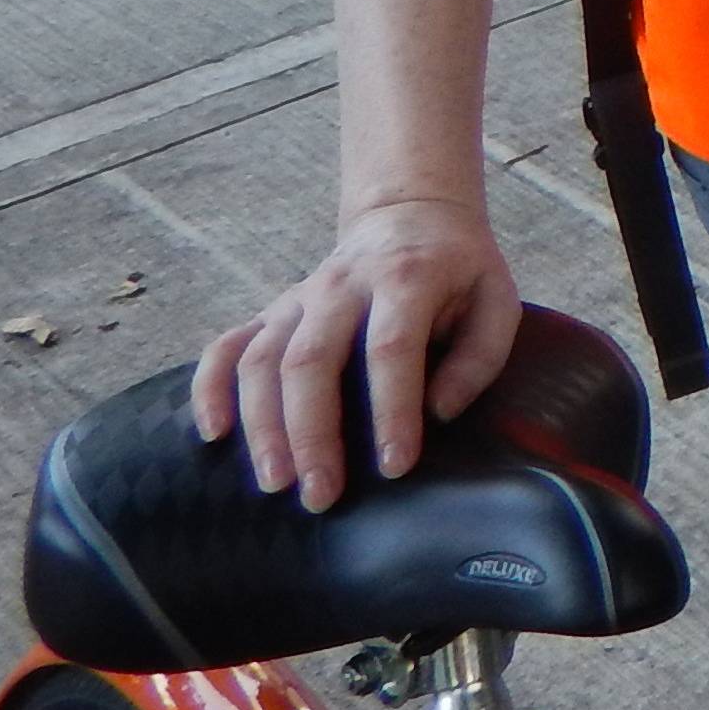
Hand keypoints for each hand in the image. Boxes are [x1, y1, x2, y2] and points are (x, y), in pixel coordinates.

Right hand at [193, 199, 520, 512]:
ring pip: (263, 359)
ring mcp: (300, 297)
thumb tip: (439, 411)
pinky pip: (228, 346)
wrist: (411, 215)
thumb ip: (479, 356)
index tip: (394, 466)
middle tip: (320, 494)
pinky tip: (213, 432)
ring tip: (275, 482)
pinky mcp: (273, 310)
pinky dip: (211, 386)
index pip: (390, 348)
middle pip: (311, 360)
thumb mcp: (496, 298)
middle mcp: (342, 286)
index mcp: (406, 278)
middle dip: (312, 433)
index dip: (390, 409)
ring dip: (263, 424)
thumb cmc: (460, 272)